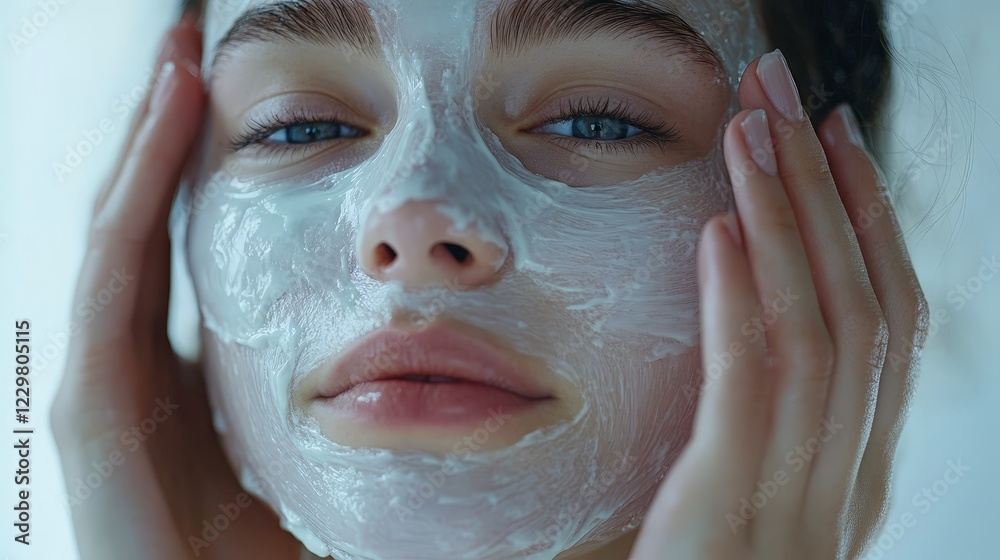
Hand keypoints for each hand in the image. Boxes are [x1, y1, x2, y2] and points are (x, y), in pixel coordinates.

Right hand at [50, 17, 298, 559]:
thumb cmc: (282, 549)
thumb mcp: (310, 443)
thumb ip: (320, 383)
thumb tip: (392, 320)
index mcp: (182, 366)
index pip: (185, 236)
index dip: (199, 155)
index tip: (236, 77)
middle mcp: (134, 359)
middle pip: (144, 215)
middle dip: (165, 122)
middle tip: (193, 27)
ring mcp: (102, 377)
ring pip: (120, 226)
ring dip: (148, 132)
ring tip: (179, 45)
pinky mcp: (89, 404)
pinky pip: (114, 271)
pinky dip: (137, 188)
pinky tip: (170, 114)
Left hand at [630, 50, 928, 558]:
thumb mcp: (744, 491)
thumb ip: (762, 415)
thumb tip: (741, 295)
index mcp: (855, 471)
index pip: (886, 323)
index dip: (865, 222)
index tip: (830, 139)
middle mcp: (847, 481)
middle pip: (861, 306)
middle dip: (827, 190)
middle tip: (790, 94)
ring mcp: (800, 504)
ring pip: (819, 333)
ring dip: (787, 221)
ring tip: (755, 132)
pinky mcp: (730, 516)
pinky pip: (751, 391)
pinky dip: (741, 303)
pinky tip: (720, 231)